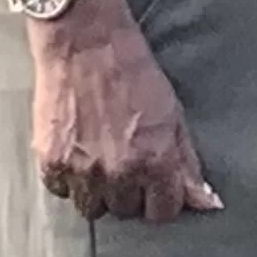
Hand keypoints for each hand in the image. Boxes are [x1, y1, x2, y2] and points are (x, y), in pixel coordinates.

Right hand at [29, 0, 218, 221]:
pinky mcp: (50, 162)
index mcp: (154, 161)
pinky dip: (68, 179)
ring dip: (98, 191)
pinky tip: (77, 153)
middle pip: (126, 211)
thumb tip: (207, 203)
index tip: (157, 186)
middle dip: (130, 193)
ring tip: (101, 159)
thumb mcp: (173, 113)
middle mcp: (118, 173)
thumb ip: (187, 162)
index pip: (162, 211)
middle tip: (126, 163)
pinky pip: (61, 191)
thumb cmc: (134, 73)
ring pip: (92, 208)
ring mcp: (81, 170)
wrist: (85, 44)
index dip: (162, 199)